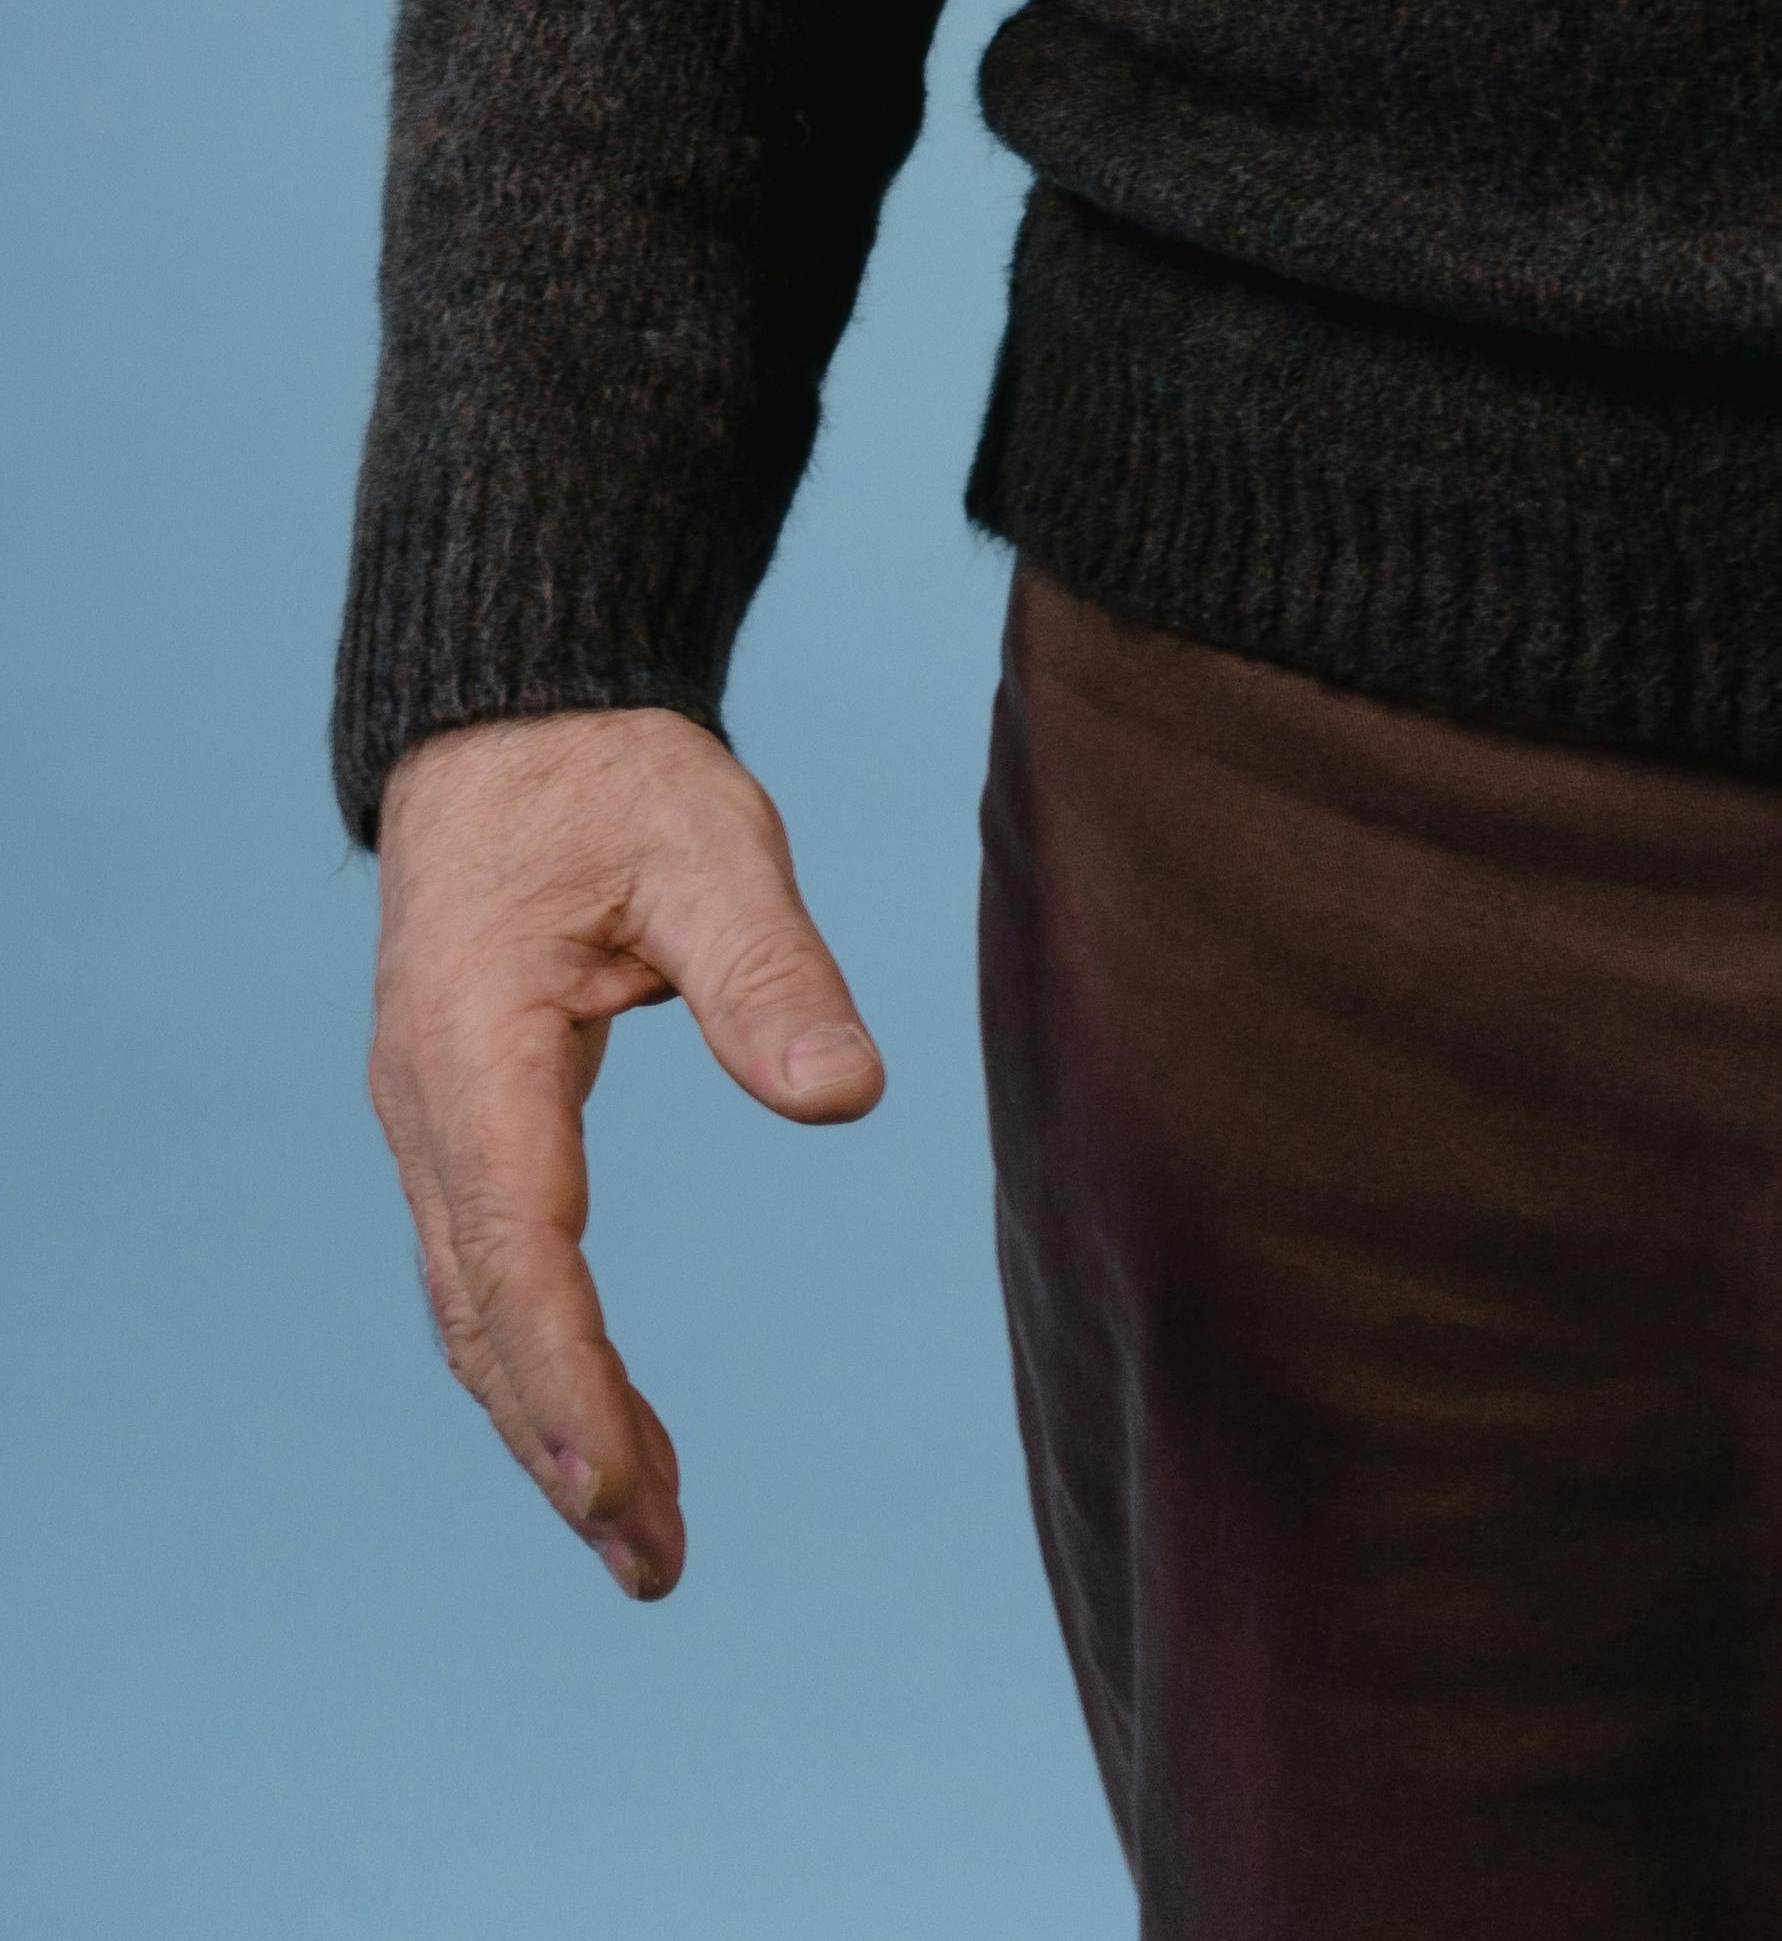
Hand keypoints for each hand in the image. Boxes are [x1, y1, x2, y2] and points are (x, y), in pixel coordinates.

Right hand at [368, 707, 883, 1601]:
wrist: (510, 726)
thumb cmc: (609, 775)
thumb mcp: (710, 842)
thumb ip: (770, 967)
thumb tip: (846, 1097)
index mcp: (474, 1046)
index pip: (520, 1247)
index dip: (567, 1379)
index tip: (619, 1487)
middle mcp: (427, 1106)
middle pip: (486, 1314)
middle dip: (563, 1446)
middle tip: (654, 1565)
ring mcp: (431, 1123)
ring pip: (479, 1311)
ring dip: (552, 1424)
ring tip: (646, 1538)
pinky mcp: (461, 1126)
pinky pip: (492, 1271)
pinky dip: (543, 1361)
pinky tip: (607, 1425)